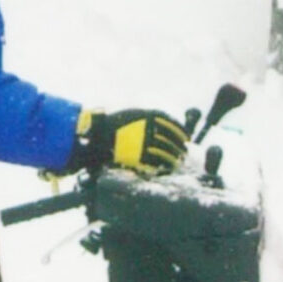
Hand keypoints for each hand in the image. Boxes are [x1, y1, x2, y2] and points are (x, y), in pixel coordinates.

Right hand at [75, 108, 189, 177]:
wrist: (95, 134)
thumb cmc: (114, 122)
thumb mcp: (134, 112)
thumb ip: (151, 117)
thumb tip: (168, 124)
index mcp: (149, 115)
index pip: (173, 125)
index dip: (182, 132)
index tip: (187, 138)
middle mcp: (149, 128)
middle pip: (172, 141)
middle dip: (180, 148)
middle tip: (184, 153)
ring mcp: (143, 143)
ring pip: (166, 154)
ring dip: (174, 159)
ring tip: (178, 163)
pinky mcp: (137, 157)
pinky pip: (154, 164)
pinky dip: (162, 167)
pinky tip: (165, 169)